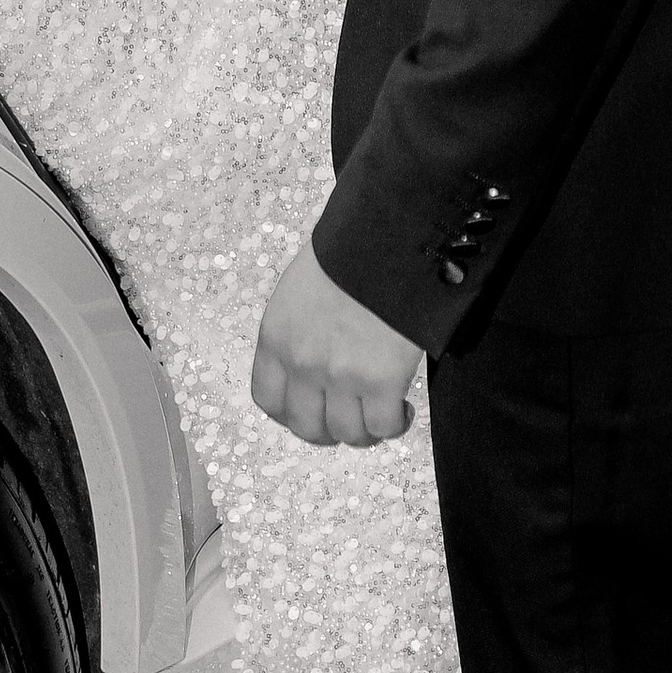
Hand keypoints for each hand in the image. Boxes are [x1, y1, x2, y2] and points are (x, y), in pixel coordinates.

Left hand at [252, 238, 421, 446]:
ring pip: (347, 434)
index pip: (268, 400)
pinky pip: (383, 426)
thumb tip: (318, 355)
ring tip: (382, 415)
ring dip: (365, 432)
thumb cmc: (347, 251)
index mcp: (276, 337)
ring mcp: (340, 376)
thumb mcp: (300, 289)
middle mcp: (301, 364)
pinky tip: (403, 410)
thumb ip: (299, 330)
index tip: (312, 409)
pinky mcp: (381, 381)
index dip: (291, 414)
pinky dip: (394, 426)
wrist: (384, 238)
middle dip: (329, 430)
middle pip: (307, 427)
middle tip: (350, 418)